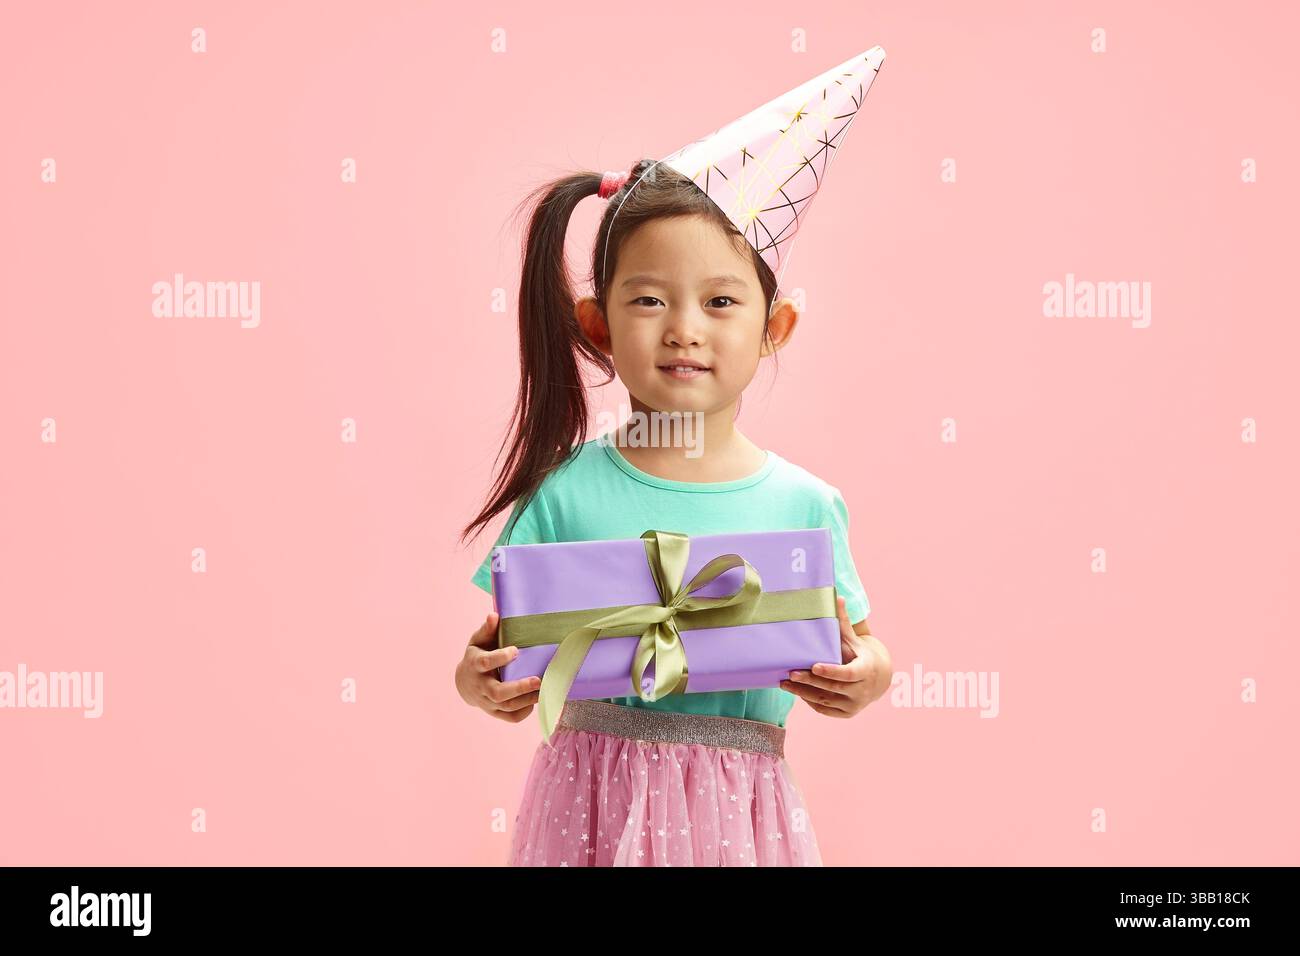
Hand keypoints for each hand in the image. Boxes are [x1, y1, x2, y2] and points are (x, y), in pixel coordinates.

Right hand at [455, 612, 541, 722]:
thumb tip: (495, 615)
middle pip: (497, 692)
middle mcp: (480, 686)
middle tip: (538, 680)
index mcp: (475, 664)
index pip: (486, 663)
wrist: (464, 682)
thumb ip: (487, 629)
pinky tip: (535, 701)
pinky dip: (523, 713)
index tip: (516, 650)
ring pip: (506, 706)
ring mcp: (487, 702)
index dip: (500, 658)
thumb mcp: (478, 641)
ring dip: (527, 700)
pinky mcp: (494, 712)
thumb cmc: (477, 655)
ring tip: (545, 690)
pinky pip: (509, 718)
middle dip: (519, 687)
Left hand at [780, 595, 891, 717]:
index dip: (831, 671)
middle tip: (790, 673)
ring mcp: (855, 705)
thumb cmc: (860, 654)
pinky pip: (825, 710)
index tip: (814, 665)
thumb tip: (837, 596)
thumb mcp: (854, 640)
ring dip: (804, 693)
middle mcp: (862, 691)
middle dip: (809, 681)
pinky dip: (810, 701)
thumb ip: (843, 622)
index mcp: (866, 670)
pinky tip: (796, 692)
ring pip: (825, 701)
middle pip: (832, 688)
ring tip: (785, 683)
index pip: (848, 673)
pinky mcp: (847, 713)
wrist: (878, 678)